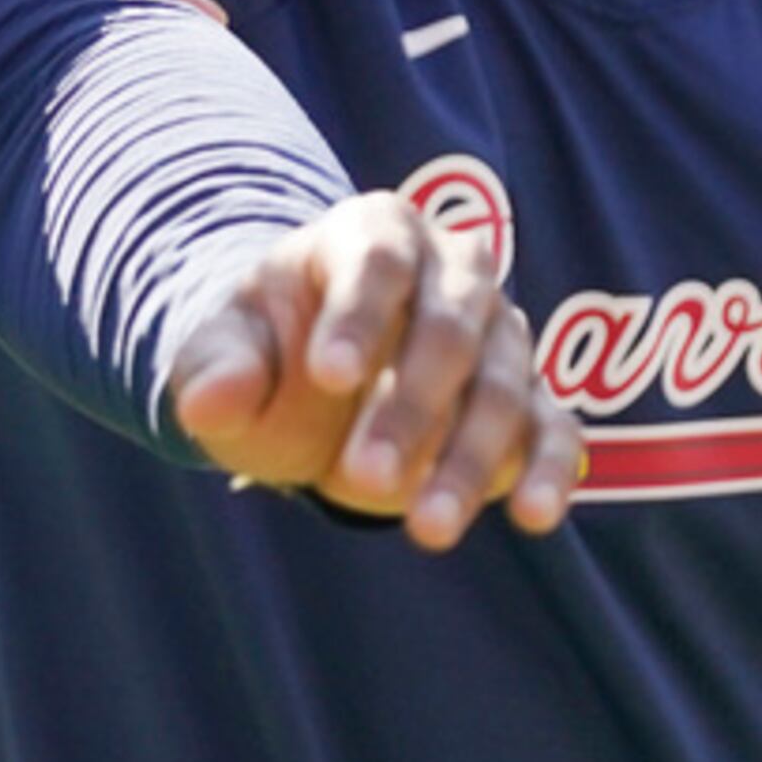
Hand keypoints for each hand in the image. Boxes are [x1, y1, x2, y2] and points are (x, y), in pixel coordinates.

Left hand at [166, 193, 584, 548]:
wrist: (313, 383)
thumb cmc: (268, 355)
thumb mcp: (225, 354)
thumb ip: (215, 369)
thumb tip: (207, 402)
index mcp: (372, 232)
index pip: (378, 263)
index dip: (359, 317)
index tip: (328, 378)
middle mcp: (452, 270)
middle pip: (449, 329)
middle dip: (411, 407)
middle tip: (363, 479)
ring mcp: (500, 331)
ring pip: (501, 388)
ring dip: (468, 460)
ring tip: (425, 528)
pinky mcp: (530, 396)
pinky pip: (554, 427)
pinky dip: (551, 470)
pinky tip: (532, 515)